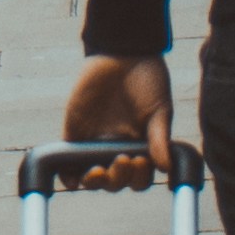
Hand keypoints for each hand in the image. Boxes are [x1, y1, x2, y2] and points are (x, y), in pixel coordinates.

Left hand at [62, 52, 172, 172]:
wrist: (124, 52)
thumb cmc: (147, 80)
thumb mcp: (159, 111)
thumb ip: (159, 139)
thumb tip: (165, 168)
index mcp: (139, 146)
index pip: (138, 177)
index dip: (138, 178)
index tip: (139, 162)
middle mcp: (117, 148)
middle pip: (116, 180)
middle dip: (118, 178)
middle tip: (122, 160)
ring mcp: (94, 142)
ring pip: (93, 176)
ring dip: (96, 182)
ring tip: (98, 172)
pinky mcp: (74, 132)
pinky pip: (68, 161)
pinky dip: (68, 175)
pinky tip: (73, 182)